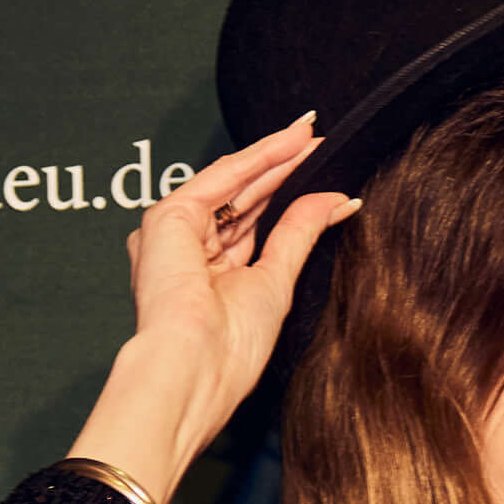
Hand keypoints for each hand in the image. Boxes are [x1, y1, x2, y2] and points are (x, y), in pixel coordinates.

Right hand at [65, 117, 359, 501]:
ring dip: (275, 158)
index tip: (322, 178)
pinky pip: (222, 177)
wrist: (194, 367)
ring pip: (234, 184)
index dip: (286, 198)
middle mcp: (186, 250)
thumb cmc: (229, 348)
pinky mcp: (169, 215)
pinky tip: (291, 142)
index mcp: (206, 276)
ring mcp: (174, 231)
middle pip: (243, 200)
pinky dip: (258, 158)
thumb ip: (298, 234)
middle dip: (283, 171)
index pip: (252, 225)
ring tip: (312, 136)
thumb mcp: (276, 282)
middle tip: (320, 143)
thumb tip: (334, 200)